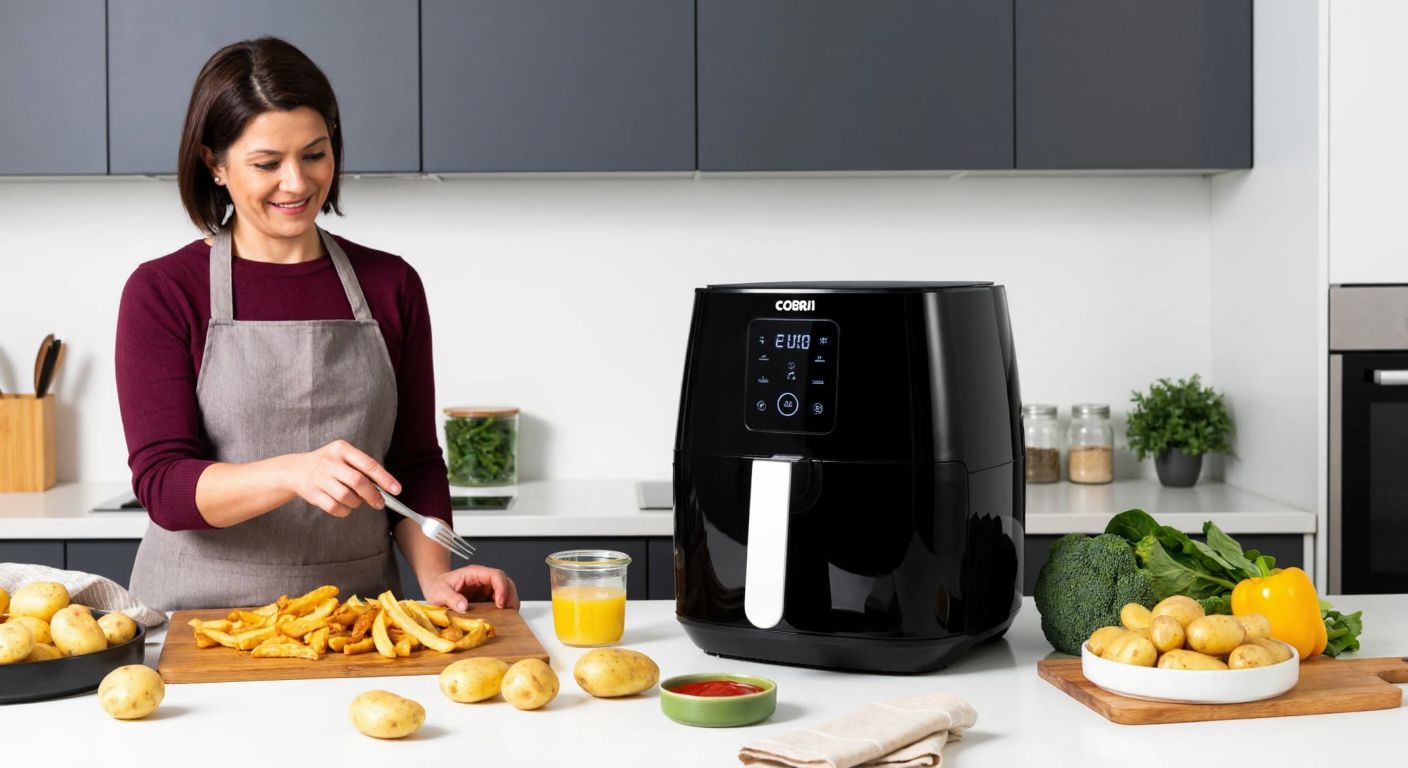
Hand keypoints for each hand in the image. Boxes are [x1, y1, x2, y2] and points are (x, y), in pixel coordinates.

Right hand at [286, 439, 401, 517]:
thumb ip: (362, 468)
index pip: (368, 464)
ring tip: (357, 501)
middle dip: (373, 495)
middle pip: (358, 481)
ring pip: (346, 496)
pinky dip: (345, 510)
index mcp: (342, 449)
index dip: (384, 478)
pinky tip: (345, 506)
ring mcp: (319, 477)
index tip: (396, 490)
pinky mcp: (312, 493)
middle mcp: (330, 462)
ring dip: (357, 503)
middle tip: (380, 503)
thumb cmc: (329, 464)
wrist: (296, 470)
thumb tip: (384, 488)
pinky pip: (334, 507)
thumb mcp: (344, 456)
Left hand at [422, 565, 519, 609]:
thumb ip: (451, 598)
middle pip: (506, 583)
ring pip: (506, 591)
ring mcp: (486, 589)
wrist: (434, 587)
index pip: (496, 575)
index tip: (500, 604)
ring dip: (509, 603)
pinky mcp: (486, 599)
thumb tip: (464, 607)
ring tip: (509, 616)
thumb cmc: (437, 586)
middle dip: (510, 597)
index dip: (502, 588)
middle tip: (510, 612)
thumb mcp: (439, 592)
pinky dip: (503, 609)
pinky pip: (499, 602)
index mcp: (475, 573)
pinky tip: (501, 618)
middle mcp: (483, 580)